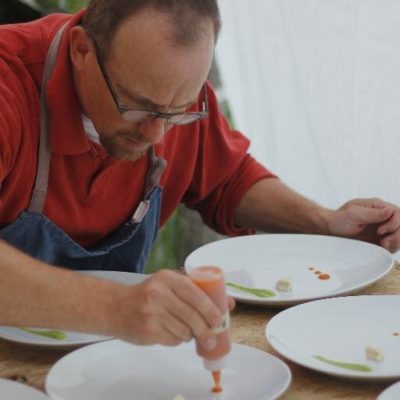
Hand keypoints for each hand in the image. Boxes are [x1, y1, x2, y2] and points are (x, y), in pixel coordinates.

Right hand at [108, 269, 234, 346]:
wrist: (114, 306)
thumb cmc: (147, 295)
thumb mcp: (169, 285)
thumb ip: (196, 291)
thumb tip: (229, 304)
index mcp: (167, 278)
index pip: (195, 293)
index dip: (210, 308)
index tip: (219, 319)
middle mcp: (158, 293)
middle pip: (191, 316)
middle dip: (205, 330)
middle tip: (212, 338)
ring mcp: (151, 313)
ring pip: (184, 331)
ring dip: (189, 335)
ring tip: (184, 331)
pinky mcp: (147, 330)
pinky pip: (172, 340)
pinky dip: (176, 340)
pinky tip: (169, 332)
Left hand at [326, 198, 399, 251]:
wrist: (331, 231)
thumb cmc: (339, 219)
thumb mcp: (353, 214)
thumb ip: (372, 213)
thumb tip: (390, 210)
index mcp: (377, 206)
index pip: (397, 212)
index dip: (393, 223)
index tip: (380, 231)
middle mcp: (383, 216)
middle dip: (396, 235)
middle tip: (384, 242)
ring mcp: (383, 228)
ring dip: (395, 242)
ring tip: (383, 245)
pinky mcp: (381, 238)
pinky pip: (394, 243)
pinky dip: (391, 247)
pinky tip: (382, 249)